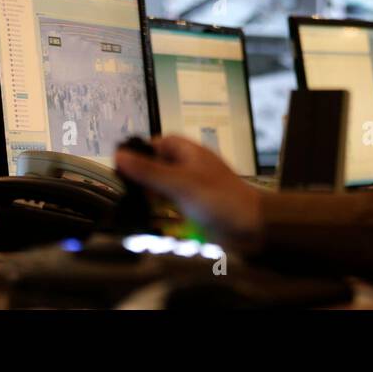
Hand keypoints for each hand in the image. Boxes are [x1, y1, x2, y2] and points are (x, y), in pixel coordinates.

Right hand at [115, 136, 263, 252]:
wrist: (251, 227)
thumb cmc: (222, 199)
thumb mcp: (179, 182)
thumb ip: (149, 171)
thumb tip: (120, 156)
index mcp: (189, 154)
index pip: (160, 144)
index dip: (142, 151)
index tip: (122, 163)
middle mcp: (190, 170)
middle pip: (158, 168)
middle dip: (142, 179)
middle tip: (124, 191)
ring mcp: (192, 191)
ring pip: (163, 191)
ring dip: (149, 200)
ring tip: (131, 209)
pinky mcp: (194, 211)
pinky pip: (171, 211)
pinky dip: (159, 217)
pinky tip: (149, 224)